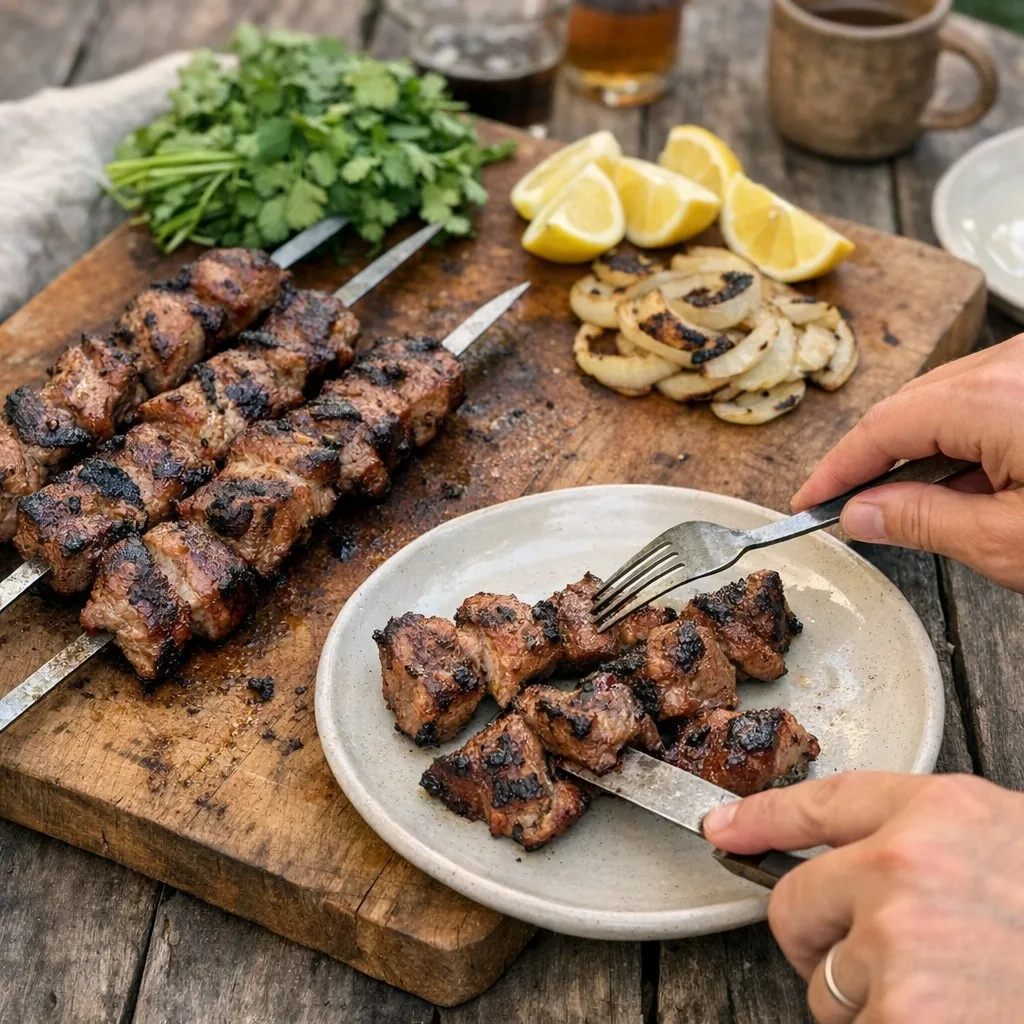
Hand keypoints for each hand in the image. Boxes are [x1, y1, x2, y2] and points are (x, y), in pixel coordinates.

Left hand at [704, 772, 1023, 1022]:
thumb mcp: (1008, 847)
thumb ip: (930, 842)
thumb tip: (856, 864)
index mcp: (940, 812)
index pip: (822, 802)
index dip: (763, 816)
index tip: (723, 828)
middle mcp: (906, 866)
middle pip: (796, 905)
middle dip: (820, 943)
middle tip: (888, 964)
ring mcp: (900, 944)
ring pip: (827, 988)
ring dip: (873, 1006)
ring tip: (956, 997)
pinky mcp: (903, 1018)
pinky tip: (958, 1019)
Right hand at [792, 334, 1023, 591]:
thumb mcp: (1011, 541)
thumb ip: (925, 521)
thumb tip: (861, 514)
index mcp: (996, 398)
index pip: (884, 428)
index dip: (838, 469)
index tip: (809, 501)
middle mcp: (1014, 365)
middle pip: (912, 405)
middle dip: (876, 459)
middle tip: (847, 507)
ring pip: (949, 398)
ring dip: (922, 450)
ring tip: (909, 502)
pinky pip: (989, 395)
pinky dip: (965, 436)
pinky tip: (966, 478)